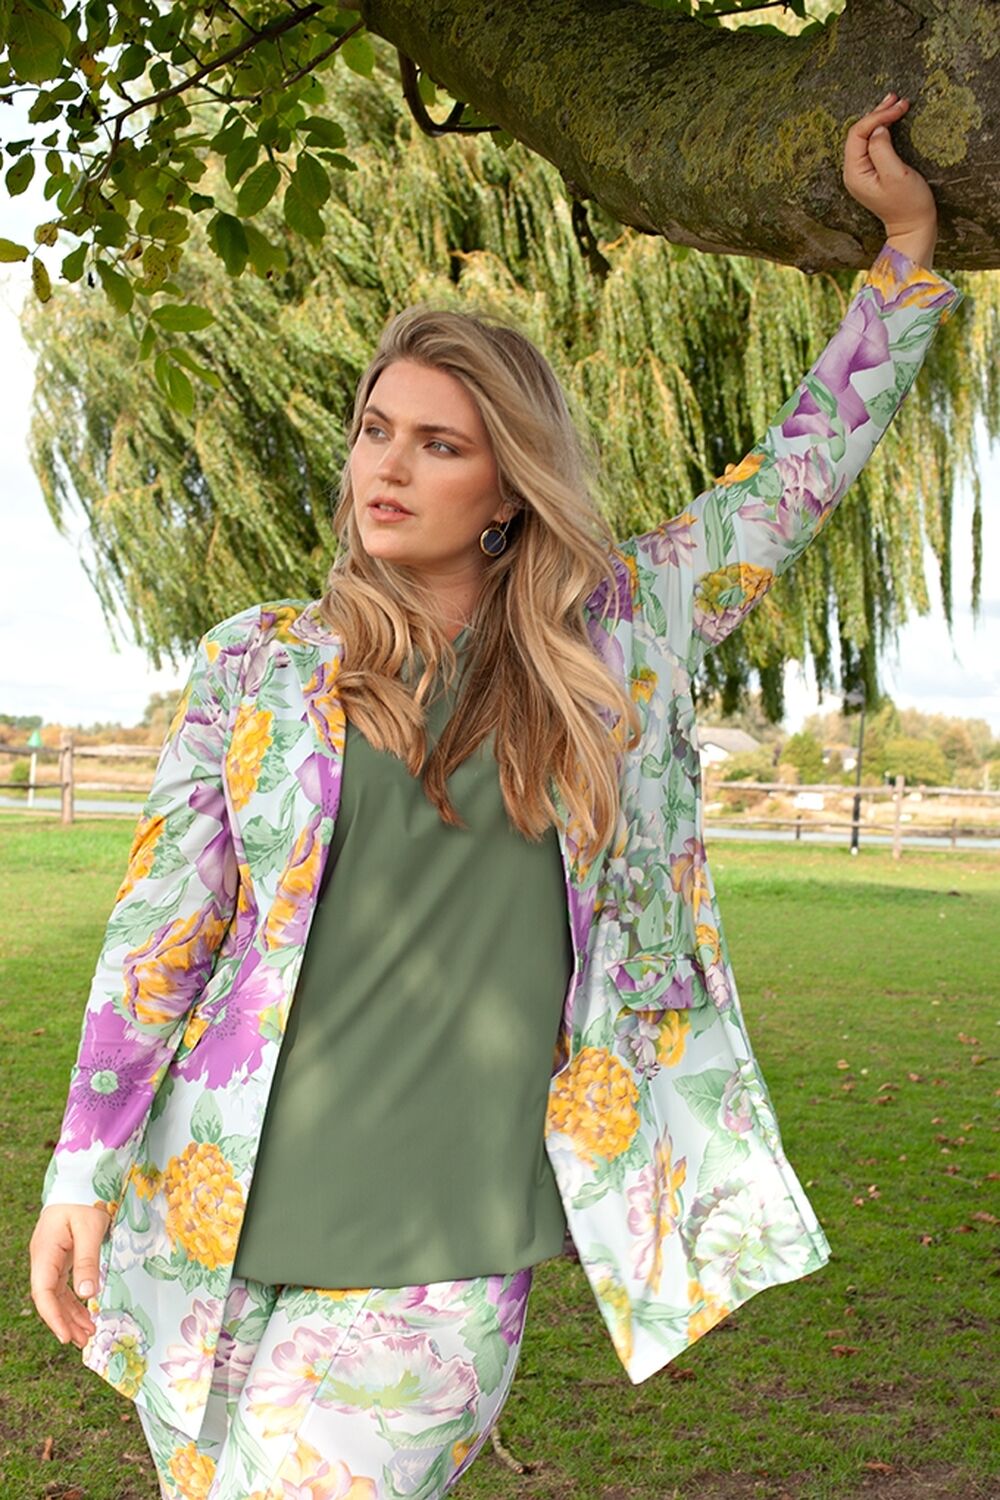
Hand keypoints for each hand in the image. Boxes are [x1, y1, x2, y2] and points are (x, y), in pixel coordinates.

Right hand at [29, 1203, 110, 1349]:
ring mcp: (51, 1258)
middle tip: (83, 1342)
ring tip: (88, 1334)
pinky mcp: (61, 1256)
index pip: (43, 1292)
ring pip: (56, 1294)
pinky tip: (86, 1313)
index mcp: (45, 1251)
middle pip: (48, 1298)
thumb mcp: (91, 1229)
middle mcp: (44, 1258)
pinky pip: (64, 1284)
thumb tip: (86, 1294)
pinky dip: (74, 1300)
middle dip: (64, 1321)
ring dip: (71, 1314)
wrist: (81, 1178)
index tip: (65, 1336)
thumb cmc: (86, 1199)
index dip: (53, 1317)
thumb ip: (87, 1261)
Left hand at [843, 92, 937, 265]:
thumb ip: (882, 150)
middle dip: (878, 113)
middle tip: (898, 98)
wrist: (914, 227)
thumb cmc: (908, 203)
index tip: (900, 107)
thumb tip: (878, 130)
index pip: (858, 134)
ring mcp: (861, 173)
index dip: (877, 117)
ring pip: (865, 137)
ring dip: (880, 119)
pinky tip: (892, 120)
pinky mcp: (871, 173)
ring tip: (896, 103)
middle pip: (859, 133)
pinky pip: (871, 145)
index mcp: (854, 173)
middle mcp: (853, 172)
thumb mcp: (896, 175)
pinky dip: (882, 129)